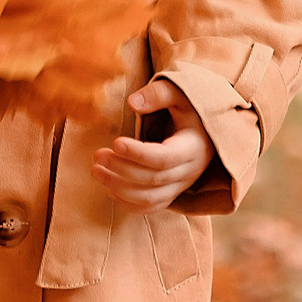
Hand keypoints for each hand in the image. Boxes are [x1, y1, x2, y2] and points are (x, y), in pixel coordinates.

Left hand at [90, 80, 214, 212]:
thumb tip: (131, 103)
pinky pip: (150, 207)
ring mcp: (181, 186)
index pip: (164, 158)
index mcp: (193, 147)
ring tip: (96, 171)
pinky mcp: (172, 193)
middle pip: (153, 179)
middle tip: (97, 155)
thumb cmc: (190, 109)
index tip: (115, 142)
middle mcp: (190, 171)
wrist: (205, 129)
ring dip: (119, 188)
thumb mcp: (180, 94)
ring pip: (150, 198)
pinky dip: (128, 203)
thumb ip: (158, 95)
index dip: (138, 153)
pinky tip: (109, 188)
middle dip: (121, 169)